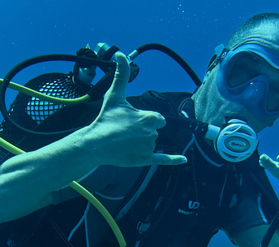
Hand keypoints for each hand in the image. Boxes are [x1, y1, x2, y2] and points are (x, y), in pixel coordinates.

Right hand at [84, 53, 186, 167]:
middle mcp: (152, 132)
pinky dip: (174, 159)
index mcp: (149, 117)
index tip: (133, 121)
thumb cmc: (105, 119)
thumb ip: (121, 76)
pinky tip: (183, 160)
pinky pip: (163, 159)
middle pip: (154, 131)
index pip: (158, 119)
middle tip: (125, 132)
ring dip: (141, 143)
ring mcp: (149, 147)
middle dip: (142, 132)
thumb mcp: (115, 96)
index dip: (146, 120)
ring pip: (151, 144)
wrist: (95, 143)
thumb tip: (121, 54)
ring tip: (124, 142)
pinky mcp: (145, 159)